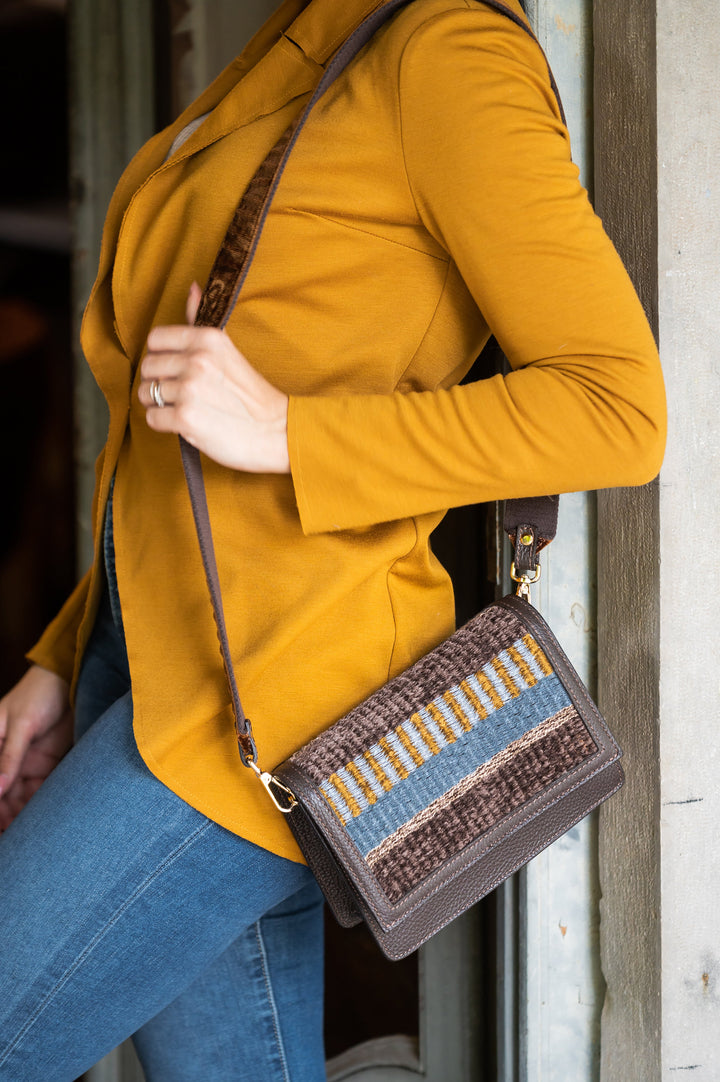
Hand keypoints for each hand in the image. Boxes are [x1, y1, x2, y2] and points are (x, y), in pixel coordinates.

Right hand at [0, 665, 72, 830]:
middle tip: (14, 836)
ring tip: (30, 835)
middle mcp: (6, 758)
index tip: (0, 824)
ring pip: (19, 797)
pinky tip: (45, 819)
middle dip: (6, 814)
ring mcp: (26, 762)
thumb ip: (9, 756)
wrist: (71, 680)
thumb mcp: (22, 724)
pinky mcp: (48, 764)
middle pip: (2, 794)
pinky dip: (42, 804)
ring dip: (23, 813)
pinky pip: (41, 790)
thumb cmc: (39, 693)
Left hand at [138, 282, 289, 472]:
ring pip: (145, 394)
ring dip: (158, 404)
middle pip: (147, 367)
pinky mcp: (185, 418)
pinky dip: (163, 424)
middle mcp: (197, 360)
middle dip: (157, 383)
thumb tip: (192, 287)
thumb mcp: (227, 350)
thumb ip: (201, 321)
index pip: (155, 339)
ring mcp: (190, 390)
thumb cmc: (250, 395)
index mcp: (207, 339)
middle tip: (180, 394)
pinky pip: (152, 419)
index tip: (176, 369)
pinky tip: (184, 424)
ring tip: (183, 408)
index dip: (160, 357)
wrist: (275, 431)